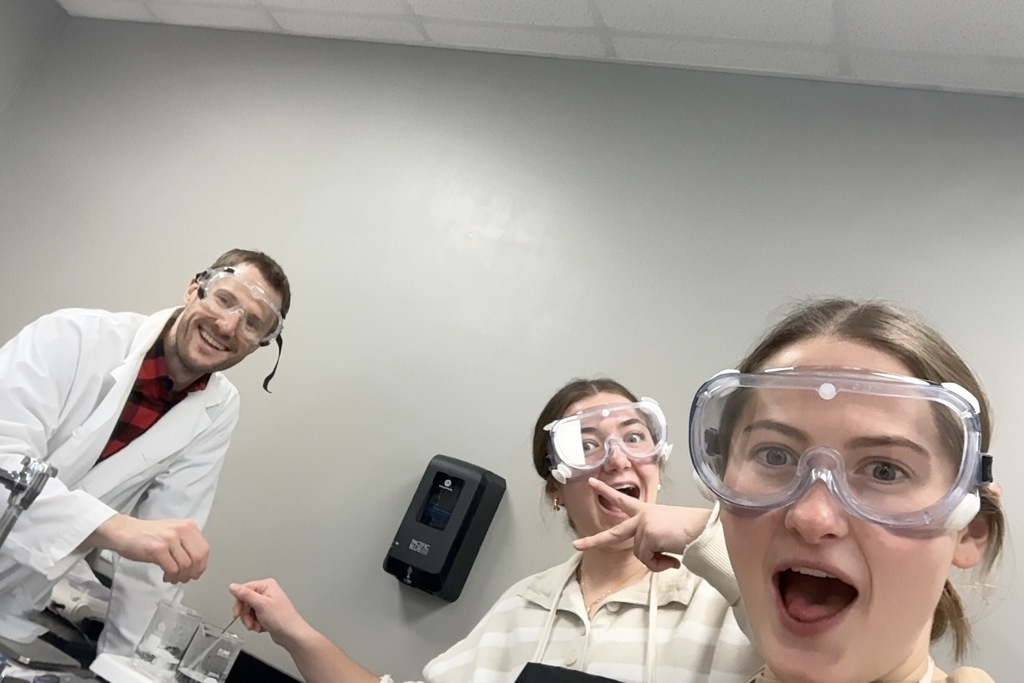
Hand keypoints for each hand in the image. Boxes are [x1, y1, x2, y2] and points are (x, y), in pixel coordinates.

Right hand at [86, 514, 208, 582]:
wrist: (124, 531)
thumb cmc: (148, 534)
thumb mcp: (173, 533)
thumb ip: (186, 544)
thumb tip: (198, 564)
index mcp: (188, 526)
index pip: (204, 549)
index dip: (201, 565)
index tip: (196, 573)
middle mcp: (181, 530)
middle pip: (197, 558)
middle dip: (193, 573)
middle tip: (185, 579)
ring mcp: (169, 539)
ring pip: (185, 566)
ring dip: (180, 576)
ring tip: (173, 578)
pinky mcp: (157, 549)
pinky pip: (172, 569)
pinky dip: (171, 577)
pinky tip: (166, 577)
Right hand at [229, 578, 311, 646]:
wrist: (291, 634)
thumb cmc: (282, 618)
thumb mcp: (260, 605)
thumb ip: (245, 595)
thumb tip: (233, 586)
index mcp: (266, 586)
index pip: (243, 590)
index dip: (239, 603)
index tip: (237, 613)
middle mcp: (266, 593)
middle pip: (244, 602)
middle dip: (245, 615)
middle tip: (249, 622)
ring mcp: (266, 604)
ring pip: (247, 611)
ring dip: (250, 621)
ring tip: (257, 625)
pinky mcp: (265, 613)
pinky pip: (252, 618)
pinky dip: (255, 624)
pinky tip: (262, 627)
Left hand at [573, 479, 711, 571]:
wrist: (706, 530)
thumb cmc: (693, 531)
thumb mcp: (668, 534)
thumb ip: (654, 542)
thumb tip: (653, 558)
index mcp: (647, 512)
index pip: (624, 501)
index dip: (607, 492)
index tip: (592, 482)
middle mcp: (643, 515)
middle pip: (614, 532)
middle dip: (594, 540)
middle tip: (577, 545)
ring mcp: (643, 524)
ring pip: (639, 554)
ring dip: (656, 561)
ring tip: (673, 555)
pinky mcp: (647, 534)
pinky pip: (647, 559)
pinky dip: (660, 564)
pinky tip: (673, 557)